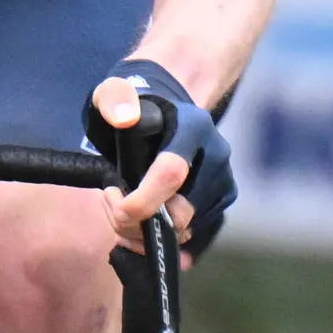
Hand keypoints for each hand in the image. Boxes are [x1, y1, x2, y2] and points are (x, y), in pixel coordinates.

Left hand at [87, 58, 232, 255]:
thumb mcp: (115, 94)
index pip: (171, 173)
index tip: (112, 198)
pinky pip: (188, 235)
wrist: (167, 113)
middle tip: (110, 202)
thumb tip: (123, 117)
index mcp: (192, 127)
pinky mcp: (221, 202)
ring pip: (183, 230)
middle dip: (135, 222)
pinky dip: (158, 237)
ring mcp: (223, 182)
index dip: (141, 199)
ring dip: (142, 232)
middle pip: (180, 213)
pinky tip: (137, 222)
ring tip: (120, 208)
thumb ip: (113, 99)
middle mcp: (216, 156)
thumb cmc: (136, 106)